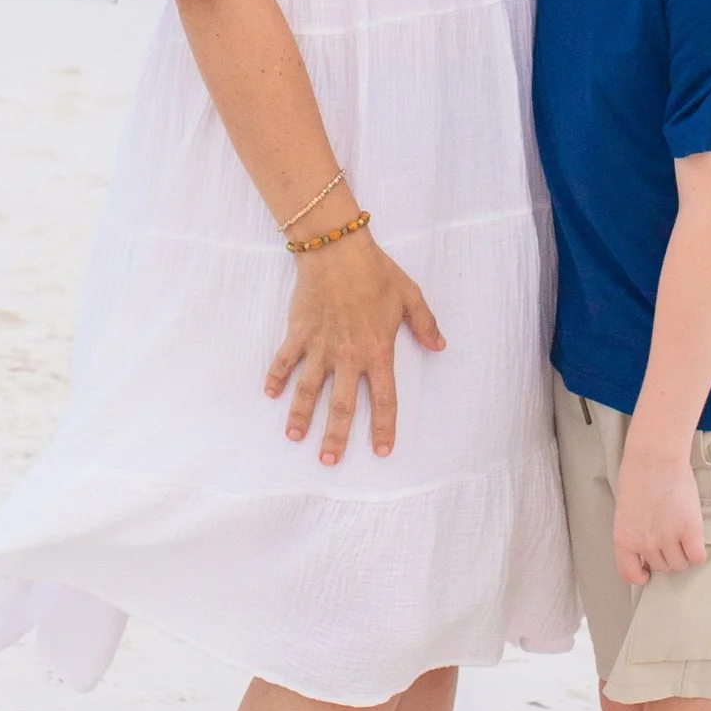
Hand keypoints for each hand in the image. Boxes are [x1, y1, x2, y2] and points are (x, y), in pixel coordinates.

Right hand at [265, 229, 445, 464]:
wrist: (337, 249)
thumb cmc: (375, 271)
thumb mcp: (409, 295)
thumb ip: (425, 324)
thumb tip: (440, 346)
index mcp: (377, 351)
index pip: (384, 399)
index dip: (384, 427)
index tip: (381, 450)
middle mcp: (348, 356)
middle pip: (342, 405)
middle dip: (336, 436)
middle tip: (329, 461)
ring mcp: (320, 346)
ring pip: (309, 389)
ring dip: (301, 415)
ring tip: (294, 437)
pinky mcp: (299, 333)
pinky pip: (285, 359)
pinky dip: (276, 377)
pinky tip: (270, 394)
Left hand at [612, 448, 707, 586]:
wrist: (654, 457)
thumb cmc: (638, 477)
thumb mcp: (626, 512)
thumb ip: (633, 534)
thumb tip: (646, 553)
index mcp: (624, 539)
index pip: (629, 574)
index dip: (640, 575)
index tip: (647, 572)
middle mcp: (645, 543)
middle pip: (661, 567)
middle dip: (666, 556)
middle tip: (669, 538)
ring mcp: (668, 538)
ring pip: (680, 564)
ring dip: (682, 553)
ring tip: (682, 534)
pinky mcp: (690, 529)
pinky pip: (697, 556)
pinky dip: (697, 552)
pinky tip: (695, 540)